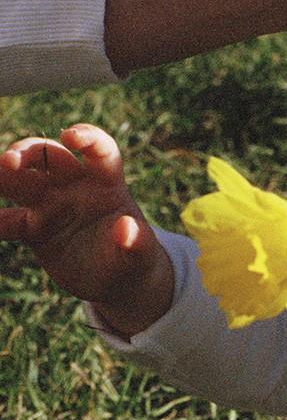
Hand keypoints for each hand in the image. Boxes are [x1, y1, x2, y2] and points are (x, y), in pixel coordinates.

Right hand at [0, 124, 171, 334]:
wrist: (116, 282)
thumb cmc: (133, 260)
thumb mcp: (141, 255)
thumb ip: (138, 242)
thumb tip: (127, 229)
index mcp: (106, 183)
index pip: (98, 150)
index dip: (86, 137)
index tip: (71, 137)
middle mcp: (74, 186)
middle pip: (48, 156)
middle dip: (27, 152)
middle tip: (10, 161)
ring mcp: (51, 204)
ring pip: (23, 181)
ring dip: (3, 177)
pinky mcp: (35, 228)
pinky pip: (13, 221)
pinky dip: (2, 223)